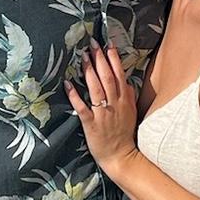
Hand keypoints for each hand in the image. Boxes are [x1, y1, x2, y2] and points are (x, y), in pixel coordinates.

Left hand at [66, 42, 139, 176]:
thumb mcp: (131, 111)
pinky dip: (75, 95)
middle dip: (100, 58)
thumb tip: (125, 79)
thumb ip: (128, 95)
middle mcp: (115, 104)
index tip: (107, 44)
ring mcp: (103, 113)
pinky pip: (82, 107)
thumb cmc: (124, 133)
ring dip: (89, 71)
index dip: (113, 59)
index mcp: (125, 99)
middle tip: (93, 43)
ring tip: (83, 56)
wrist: (121, 156)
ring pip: (96, 88)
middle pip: (107, 77)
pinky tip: (68, 83)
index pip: (119, 74)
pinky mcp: (91, 123)